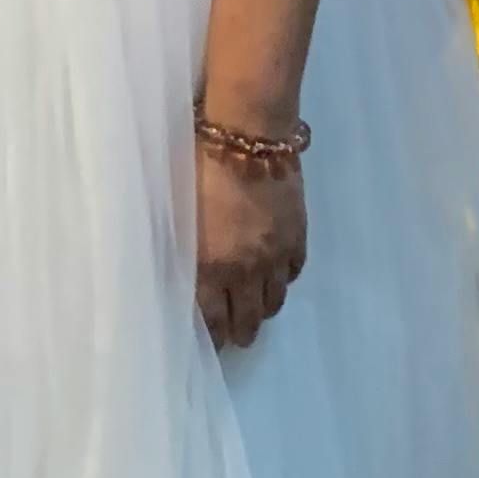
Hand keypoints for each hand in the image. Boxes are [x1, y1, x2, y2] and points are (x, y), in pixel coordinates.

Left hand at [196, 148, 309, 348]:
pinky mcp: (298, 235)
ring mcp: (276, 254)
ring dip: (264, 310)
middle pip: (248, 317)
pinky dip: (285, 280)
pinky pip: (294, 272)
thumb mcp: (180, 213)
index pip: (213, 318)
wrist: (247, 134)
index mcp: (211, 265)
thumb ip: (187, 250)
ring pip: (274, 300)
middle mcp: (247, 269)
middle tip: (238, 338)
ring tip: (257, 311)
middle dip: (241, 332)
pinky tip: (277, 278)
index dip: (214, 336)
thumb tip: (189, 275)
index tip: (212, 343)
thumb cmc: (199, 166)